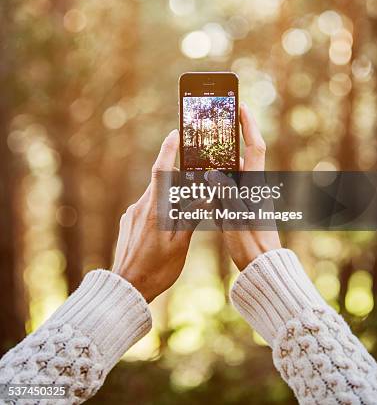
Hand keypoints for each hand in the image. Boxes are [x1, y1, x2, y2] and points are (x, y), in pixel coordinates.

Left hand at [112, 130, 192, 301]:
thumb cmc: (156, 269)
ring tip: (186, 211)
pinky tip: (168, 228)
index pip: (162, 170)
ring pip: (156, 197)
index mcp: (155, 209)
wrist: (125, 289)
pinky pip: (147, 208)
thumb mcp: (180, 245)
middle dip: (178, 178)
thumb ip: (191, 217)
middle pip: (161, 183)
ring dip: (171, 198)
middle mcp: (141, 206)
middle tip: (195, 178)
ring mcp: (132, 214)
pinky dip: (161, 210)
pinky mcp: (128, 223)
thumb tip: (205, 195)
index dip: (168, 149)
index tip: (175, 133)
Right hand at [208, 103, 280, 270]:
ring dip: (219, 161)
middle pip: (242, 154)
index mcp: (255, 182)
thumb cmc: (250, 241)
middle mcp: (253, 185)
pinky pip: (227, 186)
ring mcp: (248, 195)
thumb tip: (212, 172)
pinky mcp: (242, 206)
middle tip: (213, 125)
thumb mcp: (234, 215)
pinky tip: (202, 182)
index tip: (241, 106)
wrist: (261, 264)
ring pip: (232, 171)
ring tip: (201, 150)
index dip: (248, 124)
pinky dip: (215, 180)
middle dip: (228, 139)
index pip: (255, 145)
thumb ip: (224, 192)